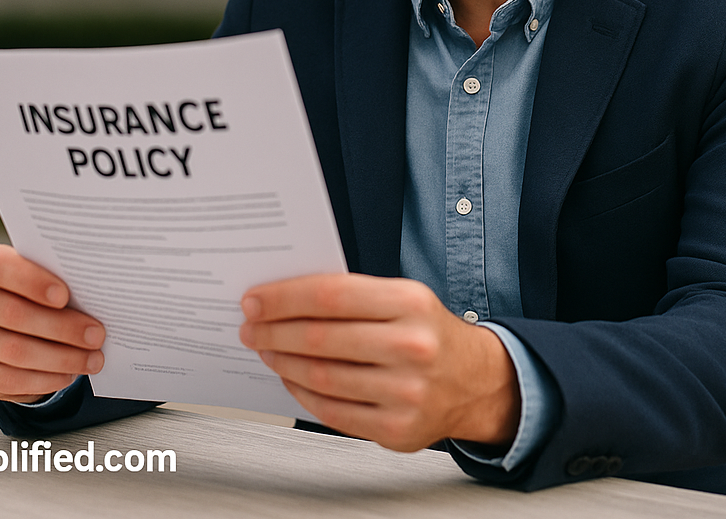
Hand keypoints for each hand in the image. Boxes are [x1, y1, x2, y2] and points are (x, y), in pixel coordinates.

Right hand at [0, 244, 104, 402]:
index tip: (65, 295)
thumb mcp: (48, 275)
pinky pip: (4, 380)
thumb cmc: (39, 288)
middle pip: (11, 314)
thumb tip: (96, 292)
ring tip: (90, 359)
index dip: (31, 282)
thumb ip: (62, 277)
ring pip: (11, 352)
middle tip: (96, 335)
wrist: (14, 316)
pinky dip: (42, 380)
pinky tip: (66, 375)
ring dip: (58, 359)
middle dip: (60, 328)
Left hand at [239, 273, 518, 451]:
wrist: (474, 380)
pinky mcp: (398, 431)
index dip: (283, 298)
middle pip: (321, 339)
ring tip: (266, 350)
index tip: (254, 300)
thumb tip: (282, 298)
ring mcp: (406, 393)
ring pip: (322, 377)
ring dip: (282, 363)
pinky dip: (302, 393)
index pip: (330, 296)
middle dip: (273, 332)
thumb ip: (349, 295)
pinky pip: (333, 412)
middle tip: (250, 327)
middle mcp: (412, 347)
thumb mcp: (401, 296)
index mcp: (410, 303)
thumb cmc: (427, 332)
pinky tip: (290, 378)